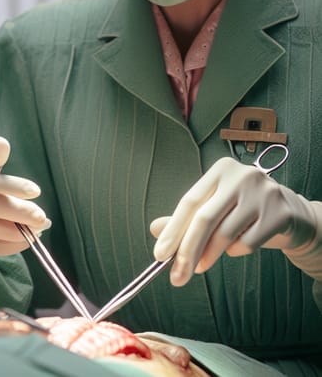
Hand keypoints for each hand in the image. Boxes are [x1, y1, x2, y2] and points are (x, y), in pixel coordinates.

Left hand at [150, 156, 321, 285]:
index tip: (159, 254)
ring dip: (209, 255)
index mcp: (220, 170)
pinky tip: (237, 246)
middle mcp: (242, 176)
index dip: (173, 229)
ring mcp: (263, 194)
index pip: (190, 202)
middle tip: (177, 276)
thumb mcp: (215, 207)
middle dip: (187, 250)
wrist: (292, 213)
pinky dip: (236, 251)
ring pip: (225, 233)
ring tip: (201, 265)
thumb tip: (155, 229)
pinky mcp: (280, 214)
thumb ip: (186, 218)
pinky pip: (248, 243)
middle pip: (205, 218)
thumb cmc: (244, 209)